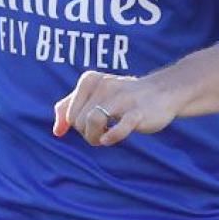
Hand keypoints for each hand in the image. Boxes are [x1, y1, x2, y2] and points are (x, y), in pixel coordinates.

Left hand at [52, 70, 181, 146]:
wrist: (162, 92)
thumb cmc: (123, 97)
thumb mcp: (93, 96)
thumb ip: (69, 108)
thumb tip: (56, 132)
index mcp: (90, 80)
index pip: (69, 113)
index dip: (76, 126)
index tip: (91, 125)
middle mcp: (104, 86)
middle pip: (78, 120)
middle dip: (86, 134)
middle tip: (100, 133)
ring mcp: (122, 99)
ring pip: (92, 121)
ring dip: (94, 138)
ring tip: (103, 138)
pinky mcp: (139, 112)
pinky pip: (119, 127)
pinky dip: (111, 137)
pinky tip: (110, 139)